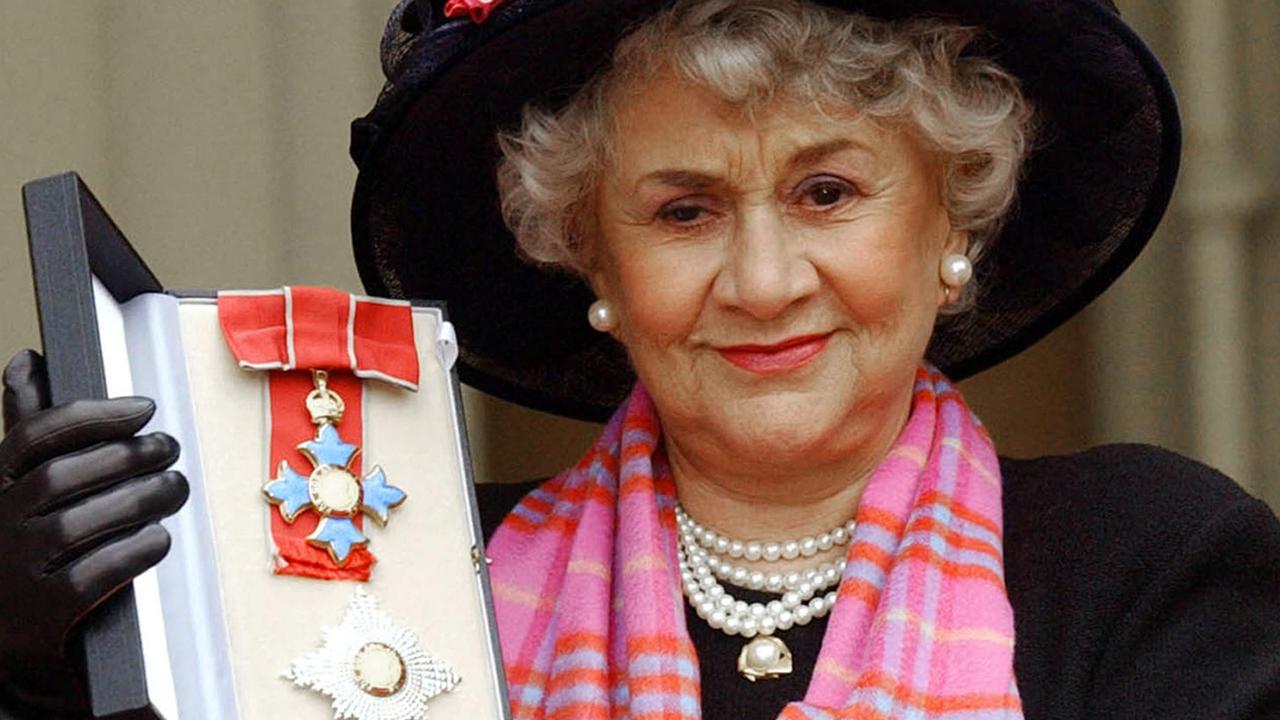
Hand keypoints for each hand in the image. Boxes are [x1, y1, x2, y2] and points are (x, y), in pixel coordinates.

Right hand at [0, 350, 187, 716]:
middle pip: (63, 478)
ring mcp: (10, 575)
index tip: (144, 408)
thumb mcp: (17, 486)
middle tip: (170, 448)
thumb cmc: (24, 552)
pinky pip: (91, 575)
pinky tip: (158, 538)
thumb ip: (30, 428)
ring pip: (78, 524)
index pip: (33, 438)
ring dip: (139, 499)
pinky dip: (132, 551)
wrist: (8, 648)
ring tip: (175, 487)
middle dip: (127, 456)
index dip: (94, 416)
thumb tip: (29, 359)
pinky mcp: (38, 619)